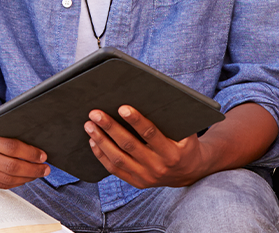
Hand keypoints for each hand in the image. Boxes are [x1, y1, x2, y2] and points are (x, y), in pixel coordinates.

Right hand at [0, 108, 49, 188]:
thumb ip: (5, 129)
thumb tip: (35, 140)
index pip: (11, 147)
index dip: (30, 153)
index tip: (43, 155)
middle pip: (10, 166)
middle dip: (32, 169)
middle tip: (45, 168)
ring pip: (5, 178)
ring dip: (26, 178)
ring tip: (38, 174)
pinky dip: (14, 183)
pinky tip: (24, 178)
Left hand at [85, 105, 208, 187]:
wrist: (189, 172)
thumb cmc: (186, 145)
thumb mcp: (187, 133)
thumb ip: (173, 120)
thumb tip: (153, 97)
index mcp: (172, 153)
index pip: (151, 134)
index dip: (136, 120)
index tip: (122, 107)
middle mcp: (158, 167)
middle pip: (129, 146)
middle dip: (110, 128)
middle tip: (96, 113)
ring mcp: (146, 177)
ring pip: (118, 159)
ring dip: (101, 141)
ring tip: (89, 125)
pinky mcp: (136, 182)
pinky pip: (114, 170)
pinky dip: (101, 155)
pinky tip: (93, 141)